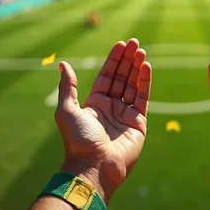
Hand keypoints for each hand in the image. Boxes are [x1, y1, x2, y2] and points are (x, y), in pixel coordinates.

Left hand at [55, 38, 151, 203]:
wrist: (94, 167)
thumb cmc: (78, 140)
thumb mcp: (67, 110)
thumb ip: (68, 86)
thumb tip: (62, 64)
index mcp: (95, 104)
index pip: (106, 76)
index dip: (114, 60)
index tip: (121, 44)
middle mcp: (111, 107)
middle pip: (121, 77)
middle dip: (128, 60)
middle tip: (135, 42)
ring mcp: (125, 114)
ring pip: (133, 85)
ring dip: (137, 67)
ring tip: (142, 50)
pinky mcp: (138, 123)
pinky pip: (142, 98)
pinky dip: (145, 82)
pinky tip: (146, 67)